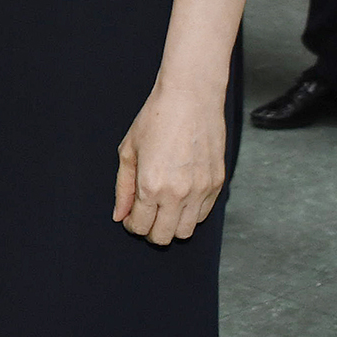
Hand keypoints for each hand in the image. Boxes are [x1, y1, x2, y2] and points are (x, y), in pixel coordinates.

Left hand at [114, 82, 226, 245]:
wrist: (190, 99)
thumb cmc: (156, 119)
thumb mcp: (128, 151)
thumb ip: (123, 187)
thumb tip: (120, 215)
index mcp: (151, 185)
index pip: (141, 226)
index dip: (132, 225)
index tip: (131, 217)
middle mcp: (178, 194)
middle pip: (164, 237)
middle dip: (150, 230)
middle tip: (145, 215)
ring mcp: (200, 191)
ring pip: (186, 231)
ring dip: (172, 225)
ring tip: (163, 208)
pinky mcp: (217, 185)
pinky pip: (203, 215)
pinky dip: (190, 213)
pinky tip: (180, 197)